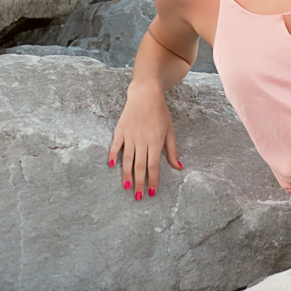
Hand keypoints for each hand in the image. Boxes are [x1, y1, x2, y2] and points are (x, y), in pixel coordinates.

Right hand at [107, 82, 181, 200]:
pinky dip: (113, 155)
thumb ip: (172, 151)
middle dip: (139, 183)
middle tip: (138, 197)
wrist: (146, 94)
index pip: (153, 165)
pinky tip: (111, 166)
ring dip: (127, 175)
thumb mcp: (170, 131)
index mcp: (156, 141)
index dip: (152, 180)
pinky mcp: (120, 130)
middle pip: (140, 166)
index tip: (151, 192)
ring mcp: (130, 135)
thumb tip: (179, 168)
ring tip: (127, 188)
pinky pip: (115, 145)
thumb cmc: (160, 113)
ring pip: (127, 159)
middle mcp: (142, 140)